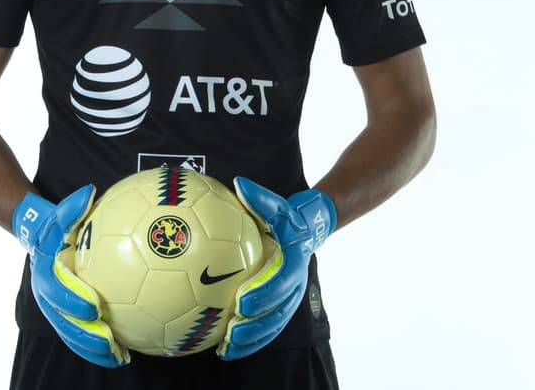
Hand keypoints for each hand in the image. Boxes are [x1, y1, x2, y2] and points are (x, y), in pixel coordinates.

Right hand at [12, 186, 129, 367]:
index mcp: (45, 273)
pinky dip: (98, 348)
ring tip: (117, 357)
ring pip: (71, 334)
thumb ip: (71, 207)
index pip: (56, 290)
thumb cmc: (55, 226)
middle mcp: (47, 295)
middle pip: (63, 321)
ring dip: (92, 348)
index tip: (94, 308)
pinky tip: (122, 355)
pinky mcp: (67, 316)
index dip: (72, 301)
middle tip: (107, 339)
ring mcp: (55, 309)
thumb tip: (88, 193)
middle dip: (84, 334)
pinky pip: (80, 336)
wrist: (40, 239)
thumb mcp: (60, 214)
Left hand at [217, 178, 336, 360]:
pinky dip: (250, 342)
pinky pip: (267, 330)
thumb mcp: (277, 205)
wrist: (308, 231)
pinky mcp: (281, 307)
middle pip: (277, 311)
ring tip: (227, 347)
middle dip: (255, 324)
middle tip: (231, 330)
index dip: (262, 294)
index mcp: (292, 263)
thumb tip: (239, 183)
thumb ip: (259, 198)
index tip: (241, 301)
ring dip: (252, 339)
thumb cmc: (287, 217)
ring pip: (273, 325)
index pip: (280, 282)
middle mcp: (294, 284)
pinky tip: (226, 351)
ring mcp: (290, 299)